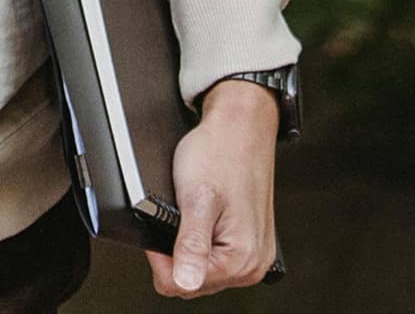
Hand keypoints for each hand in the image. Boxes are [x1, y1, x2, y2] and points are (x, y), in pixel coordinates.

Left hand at [148, 79, 278, 296]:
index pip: (181, 286)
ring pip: (202, 272)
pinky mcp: (251, 245)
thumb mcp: (196, 198)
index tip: (160, 225)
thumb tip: (184, 282)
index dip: (159, 258)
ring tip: (192, 212)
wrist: (241, 128)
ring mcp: (255, 256)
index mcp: (242, 258)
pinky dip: (201, 241)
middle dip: (175, 253)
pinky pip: (215, 258)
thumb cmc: (220, 153)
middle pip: (192, 283)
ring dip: (188, 247)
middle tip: (176, 214)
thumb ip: (191, 244)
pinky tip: (203, 217)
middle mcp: (254, 265)